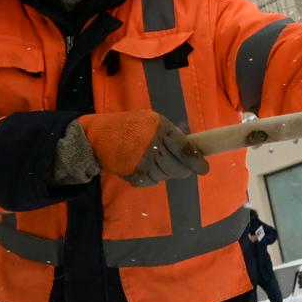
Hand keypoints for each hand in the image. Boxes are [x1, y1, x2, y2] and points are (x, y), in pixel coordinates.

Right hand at [73, 111, 208, 186]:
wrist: (97, 137)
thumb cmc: (128, 125)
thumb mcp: (150, 120)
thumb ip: (170, 133)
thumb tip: (192, 148)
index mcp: (161, 129)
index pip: (185, 149)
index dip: (197, 161)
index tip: (204, 168)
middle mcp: (154, 146)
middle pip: (178, 167)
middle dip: (184, 170)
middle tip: (185, 168)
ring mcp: (144, 163)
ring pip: (167, 175)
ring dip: (167, 172)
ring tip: (158, 162)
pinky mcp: (135, 175)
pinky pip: (153, 181)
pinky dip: (154, 177)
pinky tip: (146, 167)